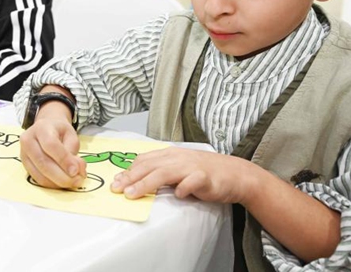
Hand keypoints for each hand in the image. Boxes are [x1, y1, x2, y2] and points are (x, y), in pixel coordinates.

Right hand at [19, 102, 85, 188]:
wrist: (45, 128)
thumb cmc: (59, 131)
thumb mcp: (70, 135)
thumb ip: (73, 151)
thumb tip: (77, 170)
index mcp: (41, 128)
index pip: (51, 145)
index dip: (64, 160)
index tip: (76, 171)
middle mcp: (28, 140)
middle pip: (43, 162)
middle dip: (62, 176)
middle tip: (77, 181)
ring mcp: (24, 154)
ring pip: (39, 174)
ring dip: (58, 182)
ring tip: (73, 182)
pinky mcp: (25, 165)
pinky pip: (37, 179)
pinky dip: (52, 184)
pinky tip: (62, 183)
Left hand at [111, 147, 259, 202]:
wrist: (235, 174)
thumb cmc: (204, 172)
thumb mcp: (179, 168)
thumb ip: (161, 172)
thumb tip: (137, 182)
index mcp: (170, 155)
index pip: (144, 160)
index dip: (128, 171)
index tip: (115, 183)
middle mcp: (178, 157)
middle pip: (149, 166)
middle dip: (130, 177)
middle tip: (117, 190)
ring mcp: (191, 166)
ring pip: (164, 173)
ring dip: (146, 183)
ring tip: (132, 194)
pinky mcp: (205, 177)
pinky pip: (191, 182)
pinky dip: (183, 188)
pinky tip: (178, 195)